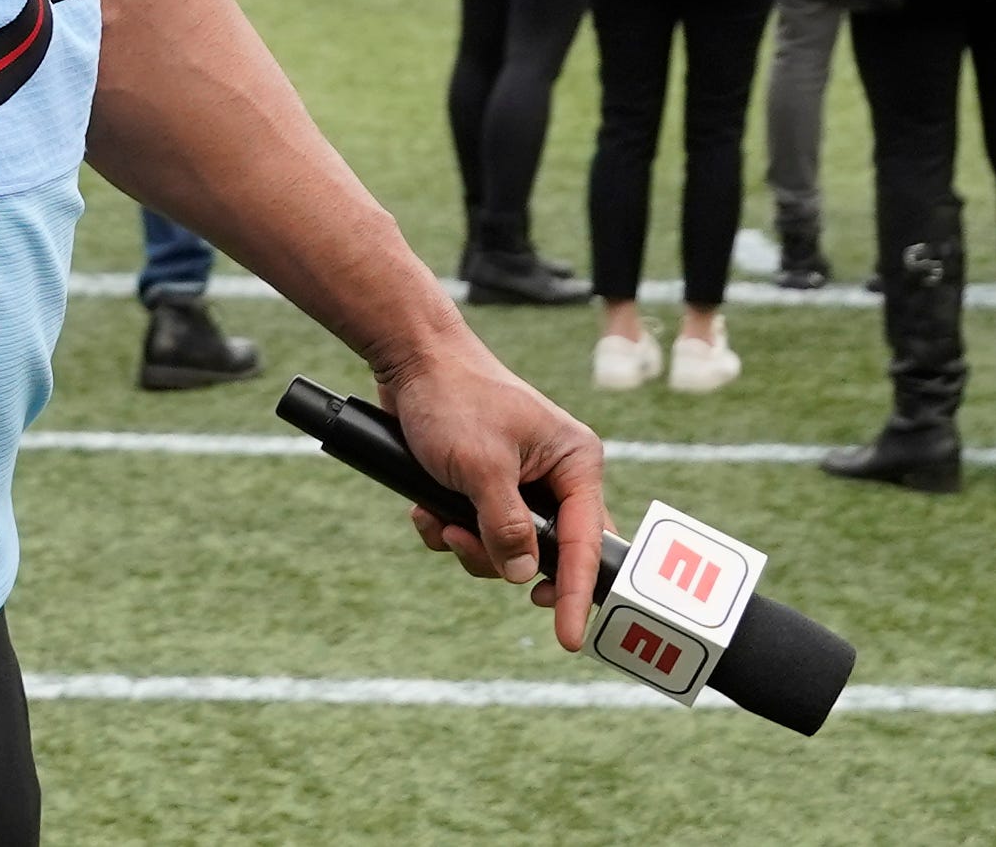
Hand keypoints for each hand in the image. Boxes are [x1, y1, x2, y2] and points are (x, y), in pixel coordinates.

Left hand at [378, 338, 609, 651]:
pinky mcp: (485, 484)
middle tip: (463, 543)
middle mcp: (555, 475)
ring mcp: (521, 481)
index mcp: (575, 463)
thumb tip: (523, 575)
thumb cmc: (452, 396)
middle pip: (545, 553)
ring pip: (506, 548)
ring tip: (437, 520)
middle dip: (499, 558)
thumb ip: (506, 525)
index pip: (586, 544)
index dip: (576, 594)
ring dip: (467, 544)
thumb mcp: (480, 466)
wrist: (408, 355)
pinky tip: (424, 509)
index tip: (567, 640)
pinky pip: (477, 531)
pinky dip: (449, 528)